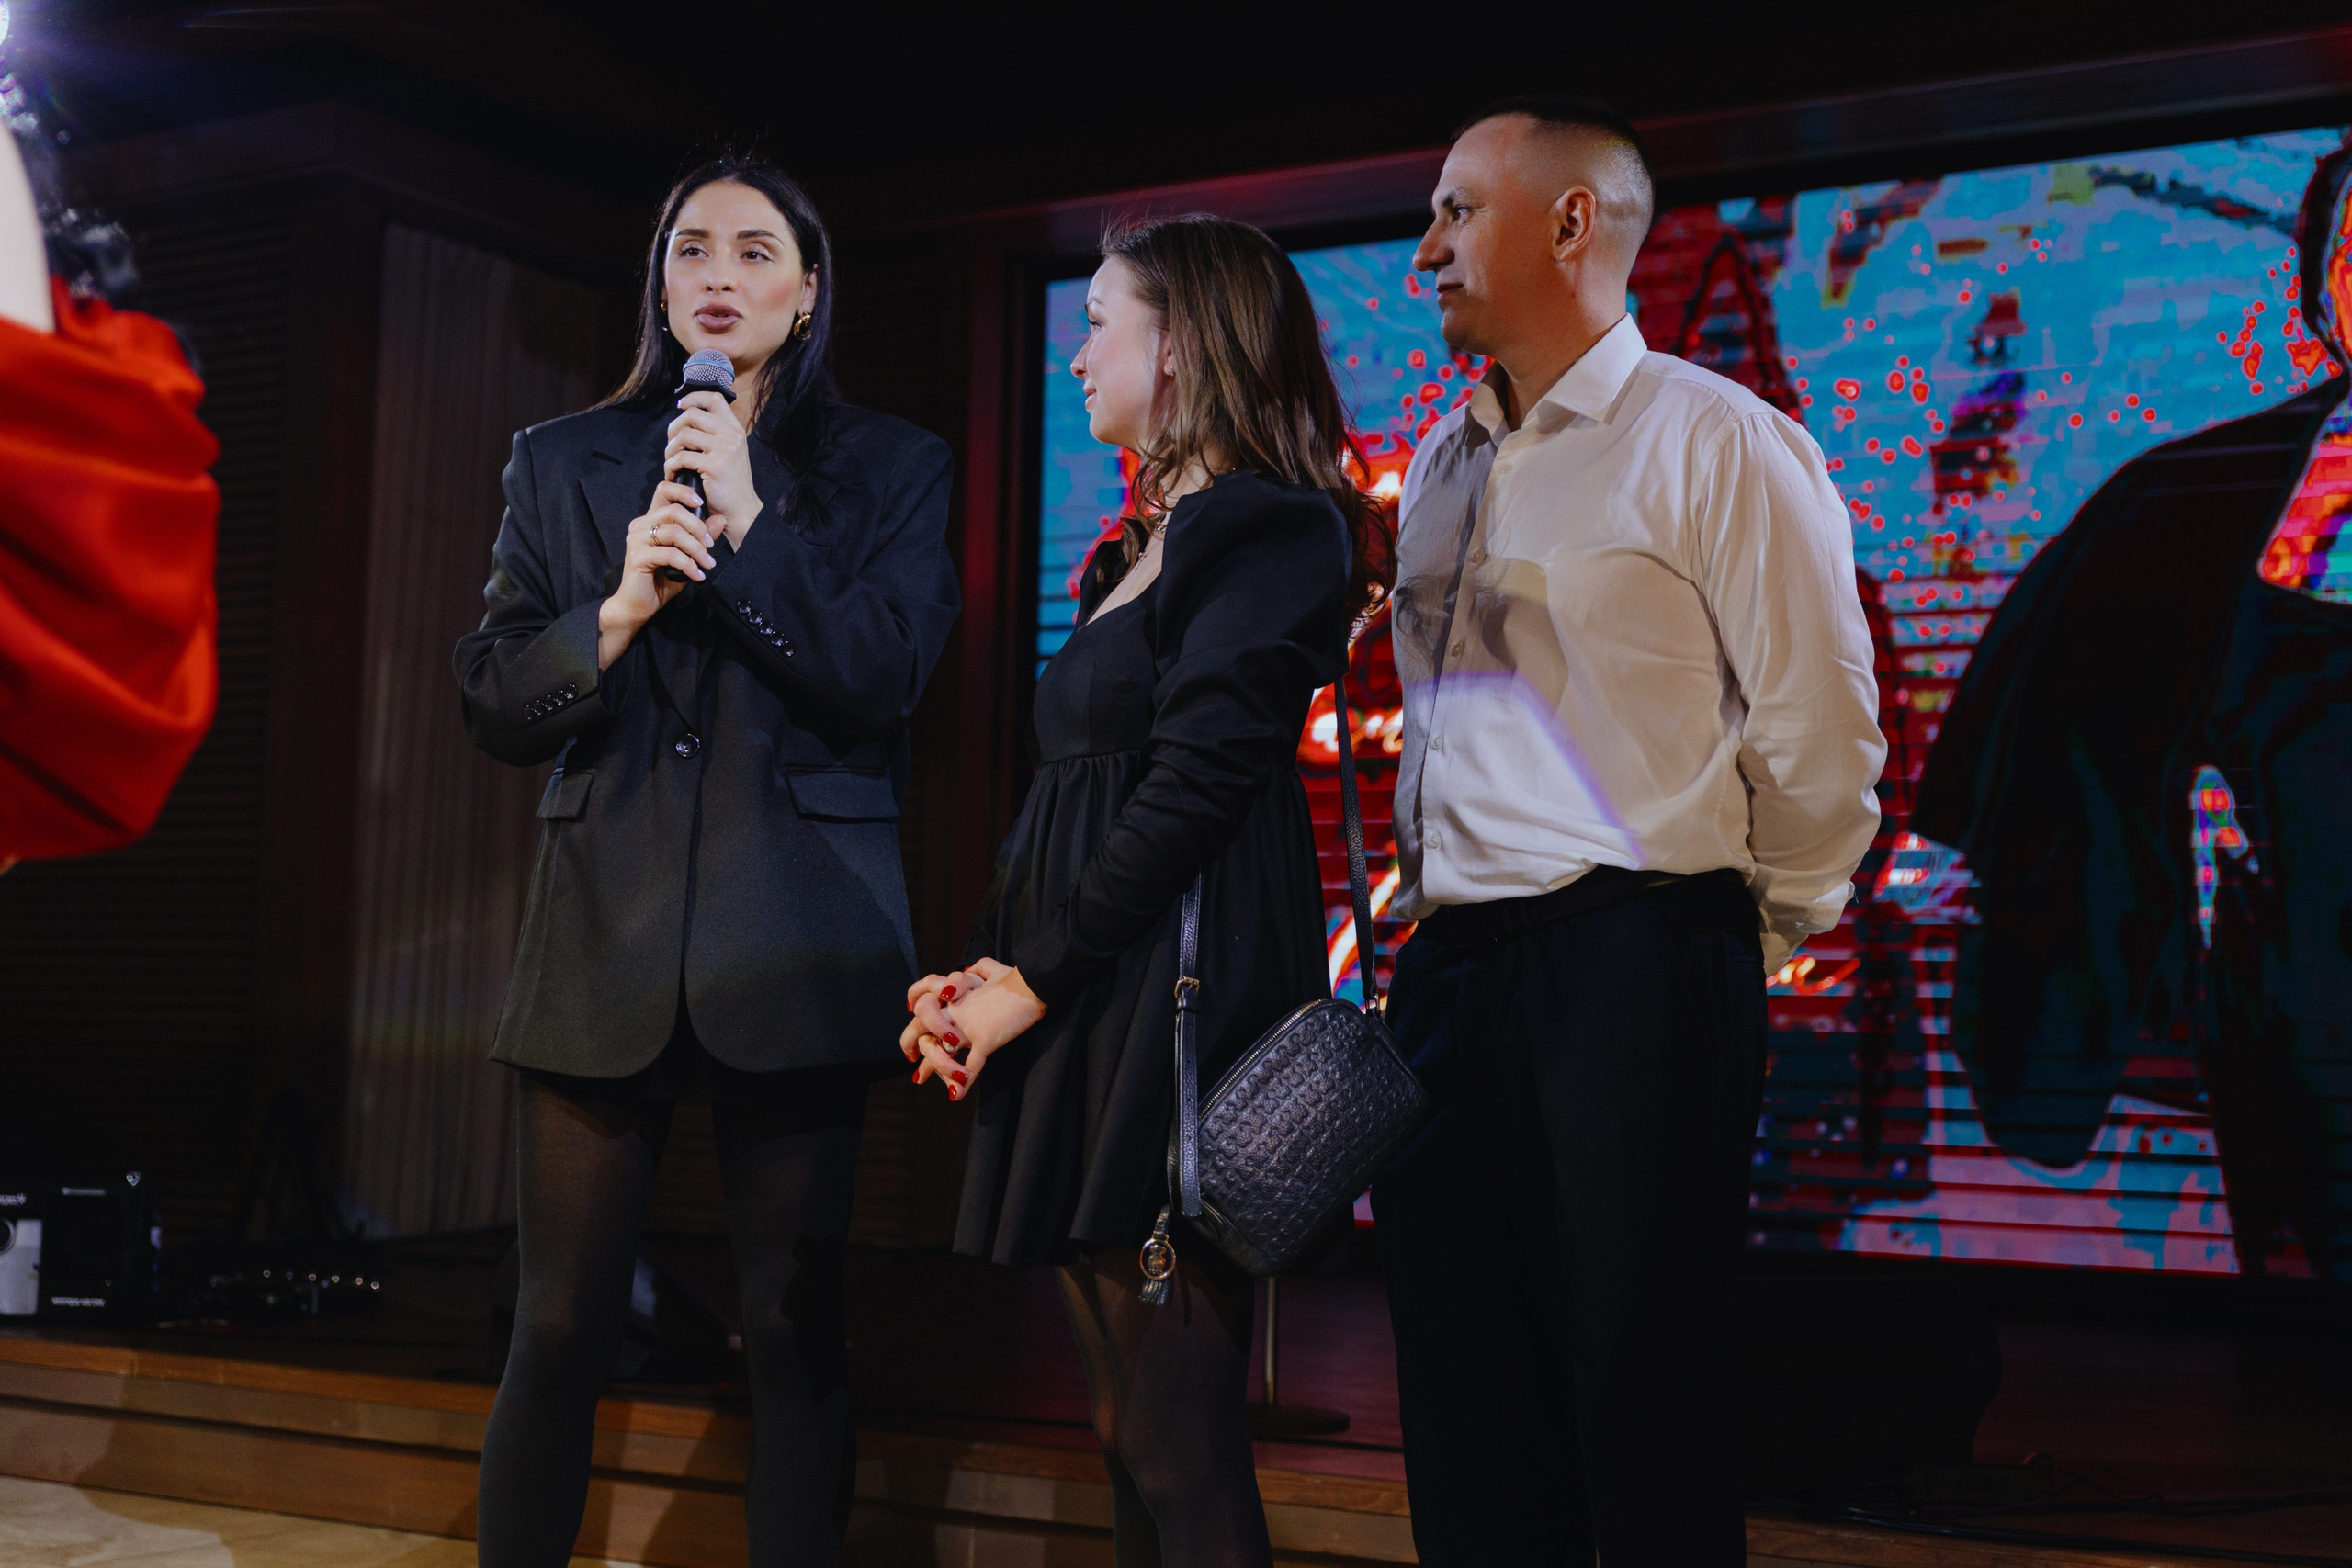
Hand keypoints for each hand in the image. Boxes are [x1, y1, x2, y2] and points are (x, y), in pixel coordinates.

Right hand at [597, 481, 716, 667]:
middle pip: (674, 511)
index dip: (684, 491)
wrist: (638, 606)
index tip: (702, 504)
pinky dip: (688, 565)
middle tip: (711, 547)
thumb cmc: (660, 581)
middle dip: (698, 528)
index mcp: (651, 520)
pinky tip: (697, 576)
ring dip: (696, 549)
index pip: (664, 490)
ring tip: (707, 564)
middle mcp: (640, 525)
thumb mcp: (687, 556)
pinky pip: (670, 554)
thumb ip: (701, 537)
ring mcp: (636, 540)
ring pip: (673, 532)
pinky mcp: (637, 556)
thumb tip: (720, 519)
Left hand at [666, 390, 761, 548]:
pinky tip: (673, 474)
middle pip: (692, 414)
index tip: (681, 406)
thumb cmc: (729, 485)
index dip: (693, 398)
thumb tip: (686, 420)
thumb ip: (713, 435)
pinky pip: (681, 458)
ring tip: (671, 462)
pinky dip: (670, 466)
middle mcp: (732, 436)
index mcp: (735, 430)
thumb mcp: (728, 453)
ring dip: (670, 449)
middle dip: (674, 427)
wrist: (741, 510)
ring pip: (683, 434)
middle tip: (672, 444)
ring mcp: (724, 449)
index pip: (714, 398)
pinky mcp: (714, 466)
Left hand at [902, 958, 1040, 1100]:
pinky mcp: (984, 1040)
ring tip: (931, 1081)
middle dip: (912, 1046)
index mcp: (954, 996)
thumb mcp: (992, 969)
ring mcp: (968, 1027)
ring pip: (941, 1051)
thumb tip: (973, 970)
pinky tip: (957, 1095)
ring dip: (936, 1069)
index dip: (916, 1021)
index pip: (924, 1009)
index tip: (917, 1033)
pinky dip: (963, 1082)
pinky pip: (970, 1066)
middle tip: (914, 1064)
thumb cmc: (1014, 978)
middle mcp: (955, 1012)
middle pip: (921, 1029)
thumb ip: (979, 969)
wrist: (1030, 985)